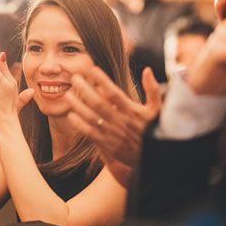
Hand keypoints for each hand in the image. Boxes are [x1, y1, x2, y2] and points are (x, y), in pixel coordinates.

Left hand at [66, 66, 160, 185]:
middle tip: (74, 78)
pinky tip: (71, 116)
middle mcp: (120, 120)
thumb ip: (152, 89)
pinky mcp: (107, 144)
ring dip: (78, 105)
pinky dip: (80, 125)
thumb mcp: (158, 109)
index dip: (102, 80)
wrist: (153, 157)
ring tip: (67, 94)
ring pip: (92, 117)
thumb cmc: (155, 129)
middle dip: (85, 89)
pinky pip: (90, 133)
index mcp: (131, 110)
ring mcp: (112, 133)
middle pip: (98, 102)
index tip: (91, 69)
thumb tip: (147, 70)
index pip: (113, 92)